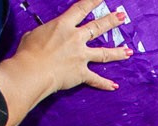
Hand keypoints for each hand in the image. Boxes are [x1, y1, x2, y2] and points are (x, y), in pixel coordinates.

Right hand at [0, 0, 131, 116]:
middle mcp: (75, 39)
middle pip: (97, 27)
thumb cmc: (28, 52)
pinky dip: (104, 84)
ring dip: (118, 52)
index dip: (92, 1)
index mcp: (63, 25)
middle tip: (122, 17)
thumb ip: (45, 34)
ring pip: (104, 53)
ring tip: (129, 51)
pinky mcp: (81, 73)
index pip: (81, 9)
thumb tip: (45, 37)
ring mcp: (81, 56)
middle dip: (111, 21)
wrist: (32, 71)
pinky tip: (114, 86)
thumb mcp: (33, 35)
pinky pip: (95, 79)